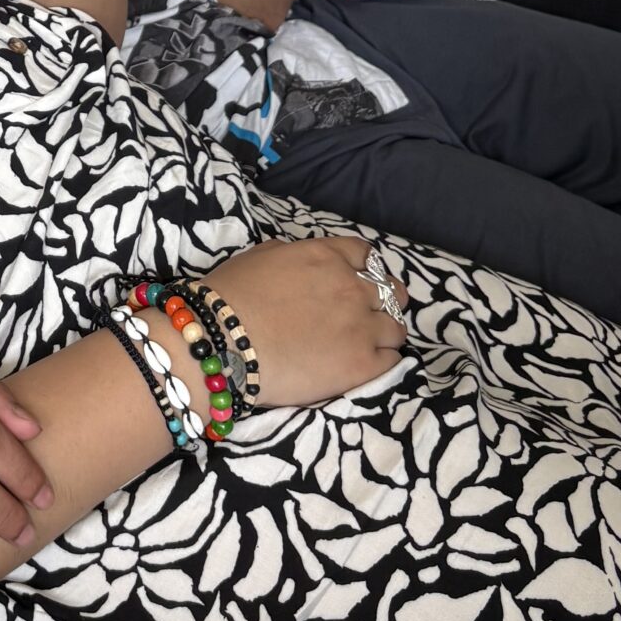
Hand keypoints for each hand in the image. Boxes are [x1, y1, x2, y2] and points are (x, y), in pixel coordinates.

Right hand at [208, 235, 407, 407]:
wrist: (224, 343)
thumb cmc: (231, 298)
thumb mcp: (260, 257)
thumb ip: (292, 255)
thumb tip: (299, 260)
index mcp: (326, 257)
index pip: (366, 255)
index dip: (366, 269)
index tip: (361, 281)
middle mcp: (351, 287)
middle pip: (392, 291)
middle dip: (385, 301)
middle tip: (370, 315)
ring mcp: (361, 327)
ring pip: (396, 328)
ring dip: (384, 334)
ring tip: (367, 346)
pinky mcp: (362, 365)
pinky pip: (392, 360)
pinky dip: (382, 361)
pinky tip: (365, 365)